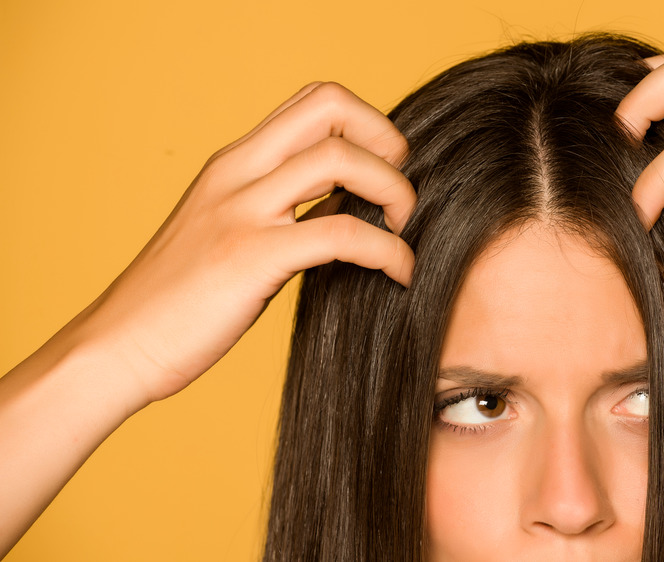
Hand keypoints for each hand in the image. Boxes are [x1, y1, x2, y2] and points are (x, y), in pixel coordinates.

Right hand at [76, 82, 415, 402]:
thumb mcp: (229, 231)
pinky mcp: (250, 258)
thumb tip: (350, 203)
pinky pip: (342, 235)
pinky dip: (389, 252)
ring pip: (341, 160)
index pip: (313, 101)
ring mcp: (242, 212)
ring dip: (394, 191)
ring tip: (403, 232)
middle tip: (399, 194)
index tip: (384, 172)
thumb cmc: (178, 300)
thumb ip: (282, 207)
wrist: (118, 347)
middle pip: (330, 105)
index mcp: (234, 163)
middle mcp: (237, 173)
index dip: (365, 124)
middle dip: (386, 140)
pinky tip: (400, 275)